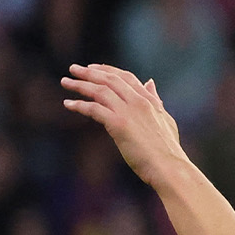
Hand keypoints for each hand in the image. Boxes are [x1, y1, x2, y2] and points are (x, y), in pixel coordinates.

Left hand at [61, 64, 187, 184]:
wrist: (169, 167)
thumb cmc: (168, 150)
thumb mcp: (165, 120)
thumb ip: (155, 101)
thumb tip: (150, 82)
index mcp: (150, 101)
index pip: (126, 77)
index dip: (108, 70)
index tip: (93, 68)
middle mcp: (139, 102)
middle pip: (110, 79)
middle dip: (89, 72)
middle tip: (73, 69)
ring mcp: (129, 112)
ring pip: (99, 91)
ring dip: (80, 85)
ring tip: (65, 82)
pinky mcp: (119, 124)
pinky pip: (94, 109)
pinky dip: (79, 105)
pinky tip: (68, 104)